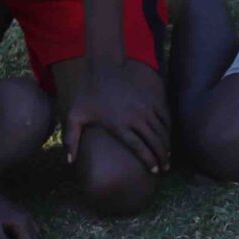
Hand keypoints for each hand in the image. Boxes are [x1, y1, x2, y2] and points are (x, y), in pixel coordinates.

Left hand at [62, 56, 170, 172]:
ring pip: (163, 130)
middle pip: (155, 142)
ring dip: (168, 145)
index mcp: (119, 124)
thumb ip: (70, 139)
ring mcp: (145, 106)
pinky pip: (165, 116)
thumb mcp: (74, 116)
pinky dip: (169, 129)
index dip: (149, 161)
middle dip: (163, 157)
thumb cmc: (88, 95)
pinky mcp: (151, 98)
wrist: (103, 67)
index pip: (140, 148)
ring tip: (168, 156)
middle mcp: (135, 116)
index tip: (154, 171)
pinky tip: (168, 137)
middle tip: (165, 168)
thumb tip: (69, 162)